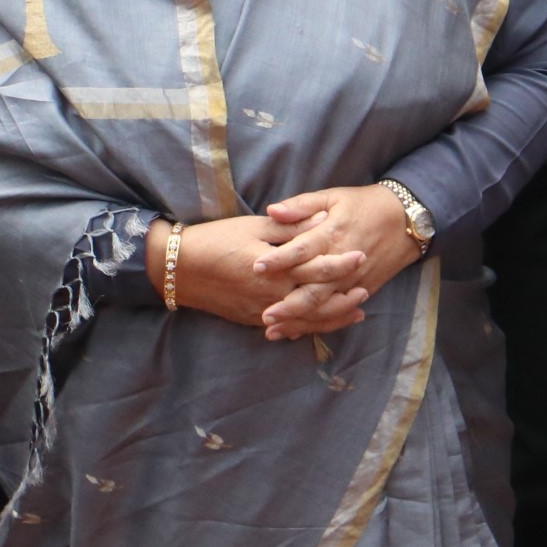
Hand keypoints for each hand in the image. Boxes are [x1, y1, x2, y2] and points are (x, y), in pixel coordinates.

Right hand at [165, 216, 366, 334]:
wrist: (180, 268)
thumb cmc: (216, 240)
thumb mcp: (254, 227)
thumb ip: (290, 226)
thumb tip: (321, 219)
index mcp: (274, 268)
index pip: (316, 268)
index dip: (341, 264)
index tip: (361, 256)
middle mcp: (272, 295)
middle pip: (317, 300)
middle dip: (343, 297)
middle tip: (365, 291)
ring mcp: (262, 311)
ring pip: (306, 320)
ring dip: (332, 317)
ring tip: (355, 312)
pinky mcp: (253, 320)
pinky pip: (287, 328)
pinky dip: (308, 327)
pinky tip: (320, 324)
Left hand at [257, 184, 421, 338]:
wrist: (405, 221)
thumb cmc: (363, 205)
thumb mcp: (332, 197)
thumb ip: (301, 206)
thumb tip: (272, 210)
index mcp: (332, 234)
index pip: (303, 250)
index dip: (280, 259)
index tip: (256, 268)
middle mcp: (342, 262)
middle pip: (313, 289)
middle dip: (288, 305)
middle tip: (264, 315)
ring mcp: (353, 280)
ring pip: (324, 306)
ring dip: (298, 321)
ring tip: (273, 331)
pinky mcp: (362, 291)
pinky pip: (338, 312)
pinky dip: (317, 324)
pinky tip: (296, 333)